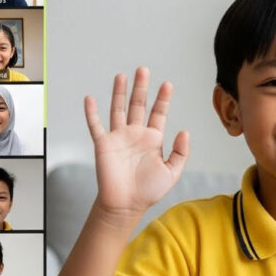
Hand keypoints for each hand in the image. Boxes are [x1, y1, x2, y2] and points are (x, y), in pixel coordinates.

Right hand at [84, 67, 189, 221]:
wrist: (126, 205)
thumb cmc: (149, 191)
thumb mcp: (172, 172)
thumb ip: (181, 152)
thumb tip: (185, 131)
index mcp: (153, 139)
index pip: (158, 113)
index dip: (163, 99)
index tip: (168, 84)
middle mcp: (135, 134)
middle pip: (138, 105)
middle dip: (141, 88)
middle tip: (144, 70)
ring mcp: (119, 137)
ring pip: (118, 109)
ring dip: (119, 93)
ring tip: (122, 76)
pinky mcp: (103, 145)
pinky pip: (96, 125)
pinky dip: (92, 112)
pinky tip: (90, 98)